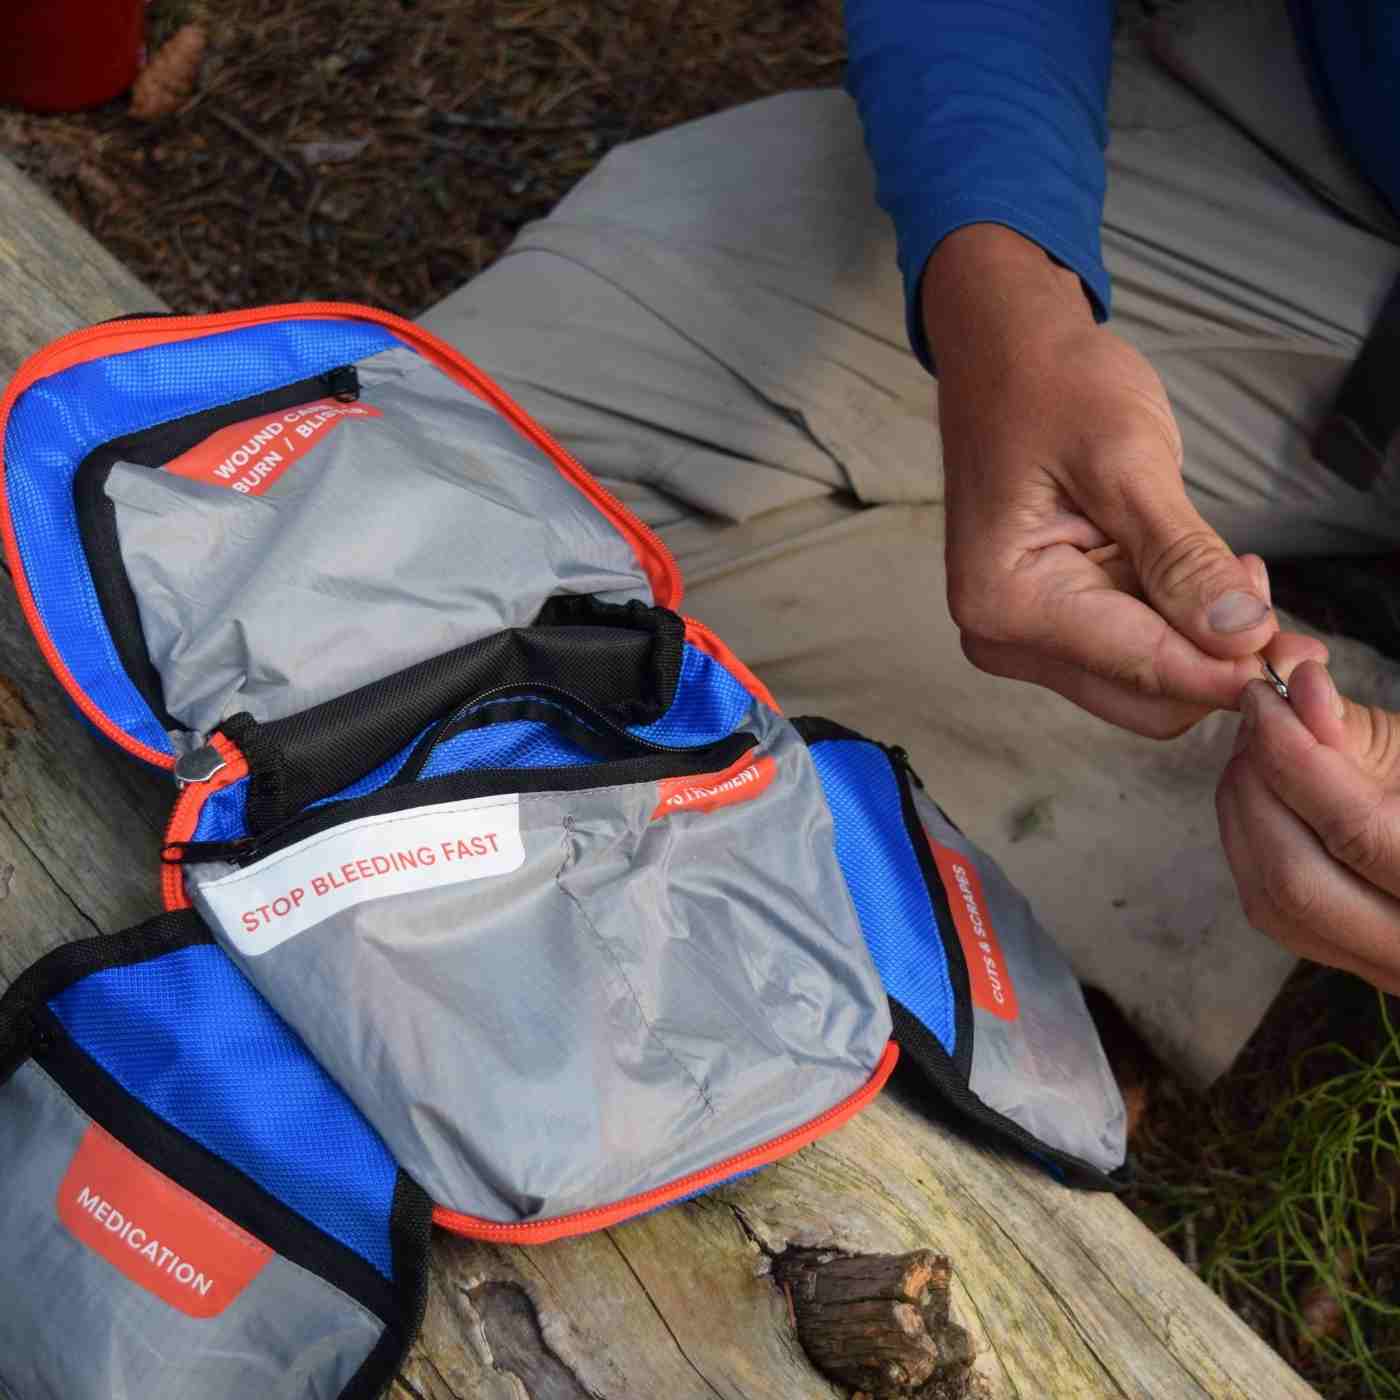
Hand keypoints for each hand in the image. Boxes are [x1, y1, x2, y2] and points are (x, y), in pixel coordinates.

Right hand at [925, 225, 1278, 736]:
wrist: (1006, 355)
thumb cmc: (1052, 388)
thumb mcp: (1127, 461)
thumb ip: (1184, 558)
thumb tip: (1241, 638)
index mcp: (1006, 602)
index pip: (1143, 667)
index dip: (1230, 667)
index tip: (1302, 652)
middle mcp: (1002, 636)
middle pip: (1143, 699)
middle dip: (1217, 659)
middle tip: (1265, 589)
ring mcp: (1021, 635)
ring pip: (1145, 684)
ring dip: (1201, 643)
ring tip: (1231, 569)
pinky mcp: (1047, 624)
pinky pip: (1132, 654)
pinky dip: (1179, 627)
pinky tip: (1197, 575)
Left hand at [1218, 649, 1399, 992]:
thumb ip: (1353, 727)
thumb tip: (1297, 687)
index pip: (1353, 828)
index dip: (1291, 754)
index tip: (1261, 697)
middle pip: (1296, 877)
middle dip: (1257, 789)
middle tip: (1254, 724)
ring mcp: (1381, 966)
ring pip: (1273, 902)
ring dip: (1243, 815)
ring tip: (1254, 754)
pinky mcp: (1345, 963)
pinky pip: (1273, 914)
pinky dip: (1250, 847)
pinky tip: (1258, 798)